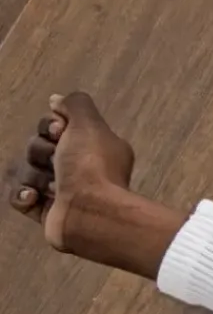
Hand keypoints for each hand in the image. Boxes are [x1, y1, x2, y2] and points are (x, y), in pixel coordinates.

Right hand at [9, 92, 185, 279]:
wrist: (90, 213)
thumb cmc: (92, 166)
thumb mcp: (89, 124)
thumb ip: (75, 104)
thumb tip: (57, 100)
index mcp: (93, 146)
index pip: (55, 126)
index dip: (50, 125)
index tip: (59, 131)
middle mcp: (79, 167)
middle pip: (37, 147)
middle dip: (40, 152)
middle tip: (56, 161)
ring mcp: (62, 191)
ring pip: (26, 171)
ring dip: (34, 176)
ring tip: (53, 187)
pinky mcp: (46, 211)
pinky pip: (19, 196)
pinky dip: (22, 195)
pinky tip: (34, 198)